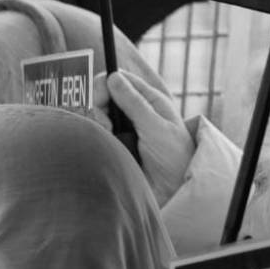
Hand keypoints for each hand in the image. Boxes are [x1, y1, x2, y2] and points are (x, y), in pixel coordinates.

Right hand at [97, 70, 193, 206]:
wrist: (172, 191)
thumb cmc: (174, 158)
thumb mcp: (156, 127)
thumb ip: (134, 102)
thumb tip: (112, 77)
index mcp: (149, 100)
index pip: (118, 79)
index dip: (104, 86)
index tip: (99, 101)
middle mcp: (134, 111)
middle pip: (102, 96)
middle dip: (98, 108)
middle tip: (106, 125)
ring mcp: (122, 129)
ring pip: (96, 115)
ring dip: (97, 124)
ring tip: (109, 139)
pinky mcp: (113, 145)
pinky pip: (96, 134)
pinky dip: (95, 137)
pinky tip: (105, 146)